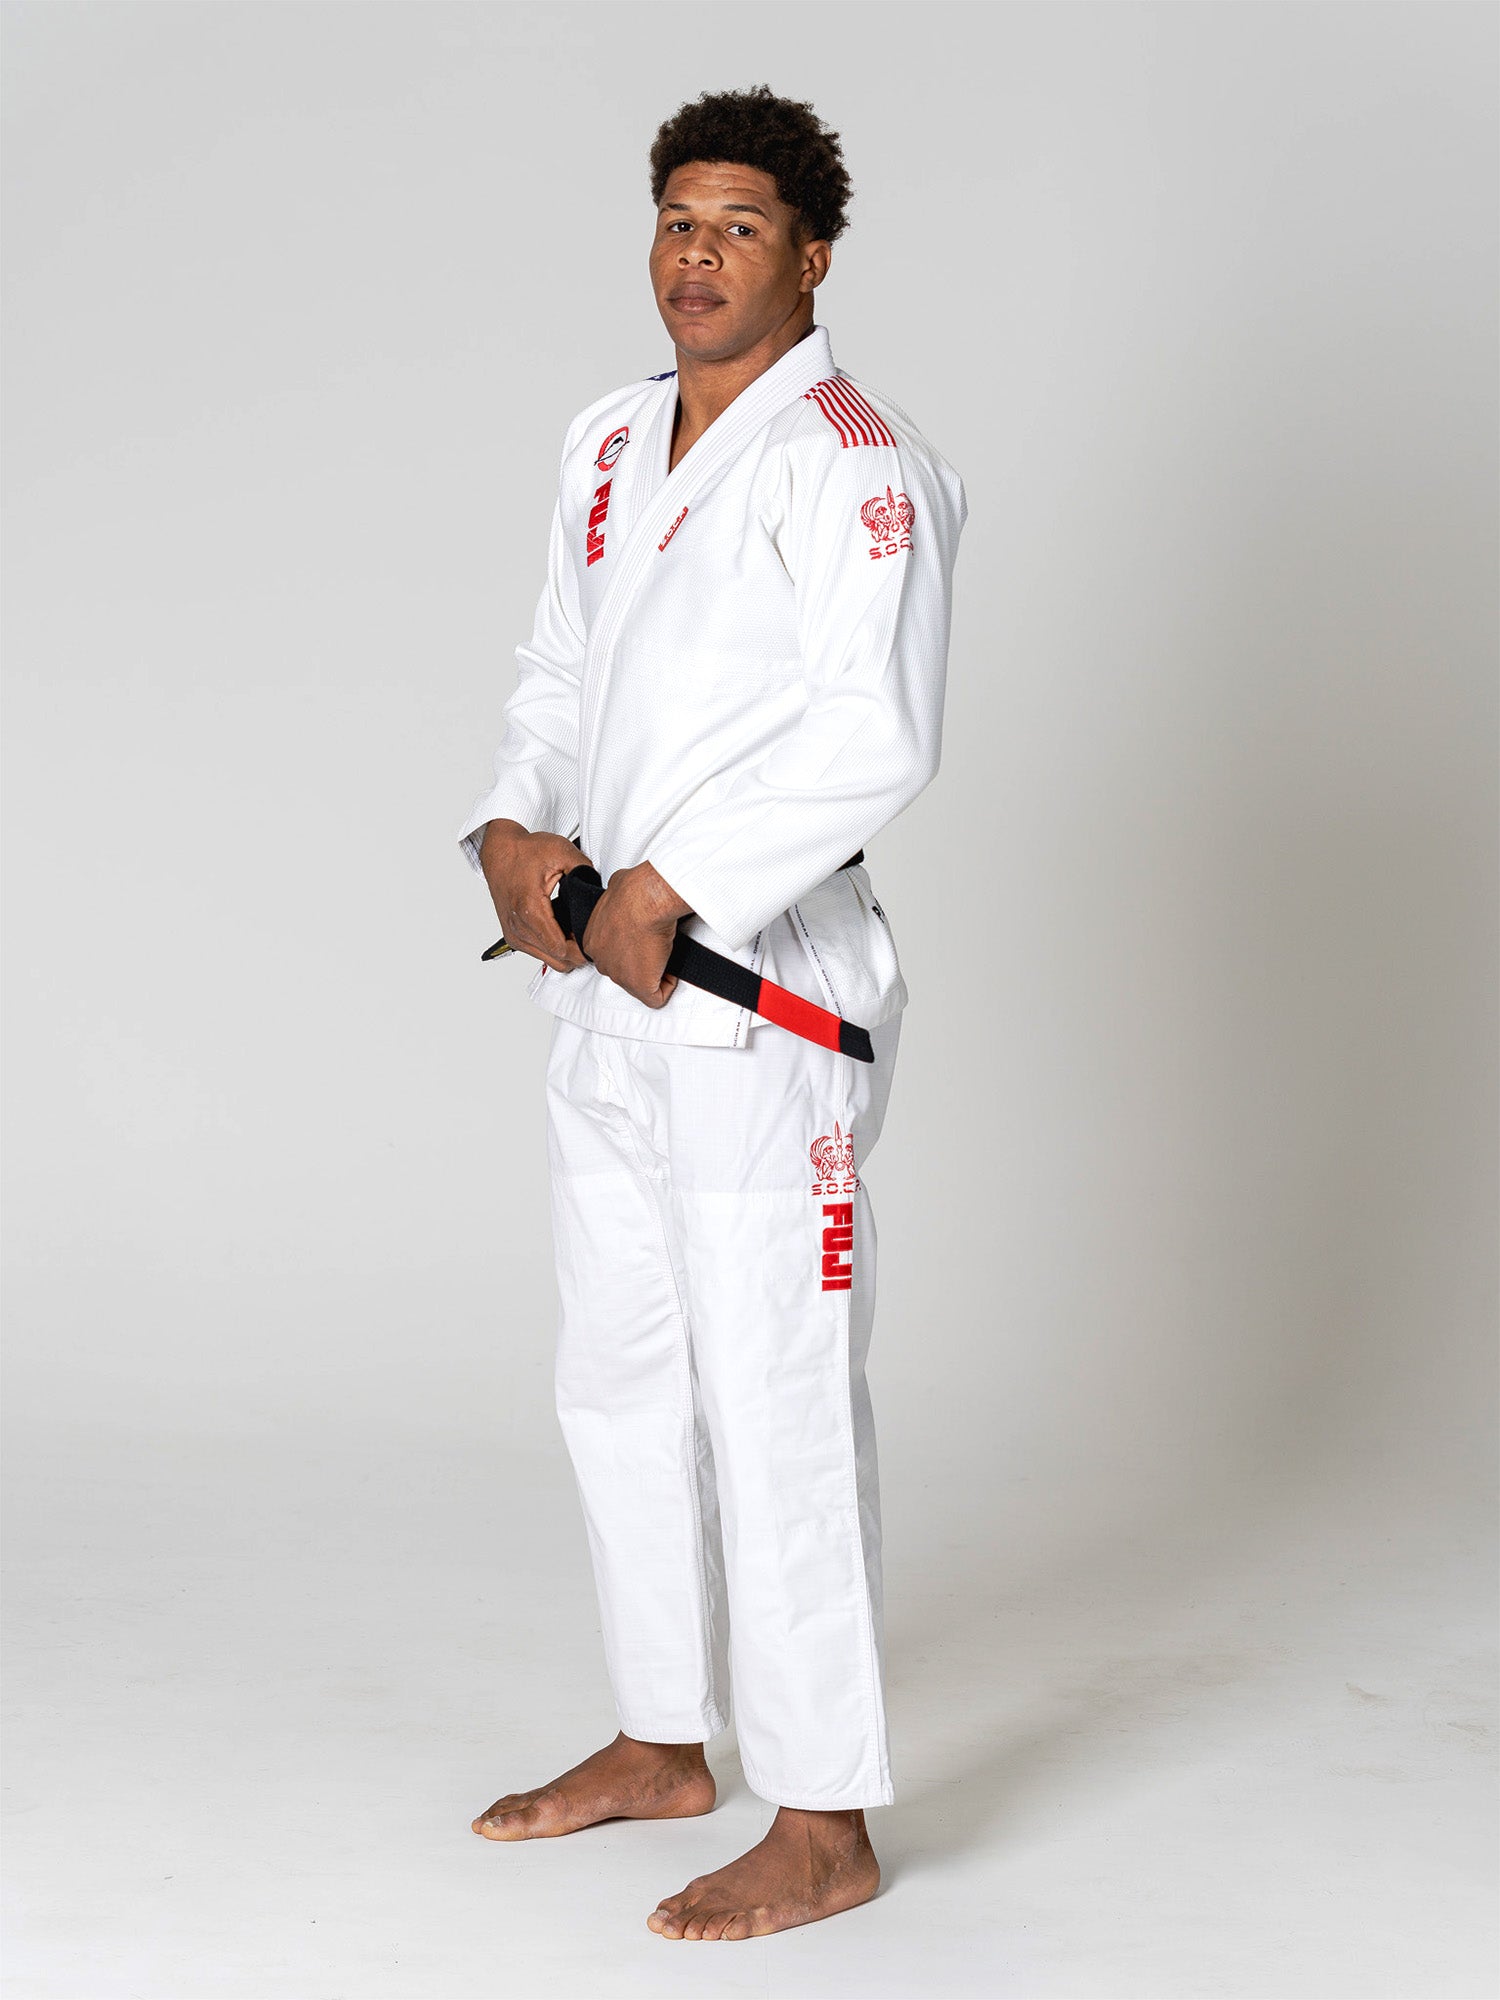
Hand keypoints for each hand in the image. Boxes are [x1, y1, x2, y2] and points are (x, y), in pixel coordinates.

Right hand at [479, 819, 590, 972]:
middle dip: (578, 951)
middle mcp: (518, 926)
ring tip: (578, 931)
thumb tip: (599, 889)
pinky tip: (564, 931)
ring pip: (549, 960)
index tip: (594, 936)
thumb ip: (584, 869)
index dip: (582, 947)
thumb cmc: (524, 852)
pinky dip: (554, 947)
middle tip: (591, 934)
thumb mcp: (560, 851)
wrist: (499, 853)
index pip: (560, 948)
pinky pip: (539, 953)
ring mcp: (514, 934)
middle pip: (558, 959)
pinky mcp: (513, 936)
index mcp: (530, 908)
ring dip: (567, 951)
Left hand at [580, 861, 693, 1007]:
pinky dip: (668, 986)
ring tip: (666, 955)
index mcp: (592, 940)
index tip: (645, 939)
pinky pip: (655, 998)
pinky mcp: (639, 985)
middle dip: (642, 963)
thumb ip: (616, 898)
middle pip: (624, 970)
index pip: (612, 953)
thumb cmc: (634, 890)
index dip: (632, 948)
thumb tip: (623, 889)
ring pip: (640, 984)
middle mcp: (602, 960)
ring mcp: (619, 975)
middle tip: (658, 948)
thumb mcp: (616, 888)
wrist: (646, 900)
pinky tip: (673, 969)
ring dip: (655, 973)